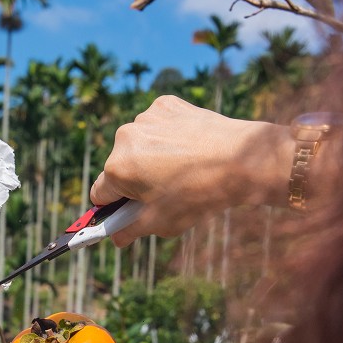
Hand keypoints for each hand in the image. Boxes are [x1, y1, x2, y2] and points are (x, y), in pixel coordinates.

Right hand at [91, 95, 291, 246]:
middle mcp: (124, 138)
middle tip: (163, 192)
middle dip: (135, 180)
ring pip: (139, 144)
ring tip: (181, 168)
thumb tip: (116, 238)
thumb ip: (130, 231)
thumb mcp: (162, 223)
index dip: (113, 206)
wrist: (242, 160)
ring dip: (150, 155)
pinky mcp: (166, 104)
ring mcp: (145, 118)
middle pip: (119, 166)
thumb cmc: (199, 194)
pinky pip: (157, 125)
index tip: (128, 210)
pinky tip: (188, 146)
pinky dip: (166, 135)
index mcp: (117, 168)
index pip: (100, 193)